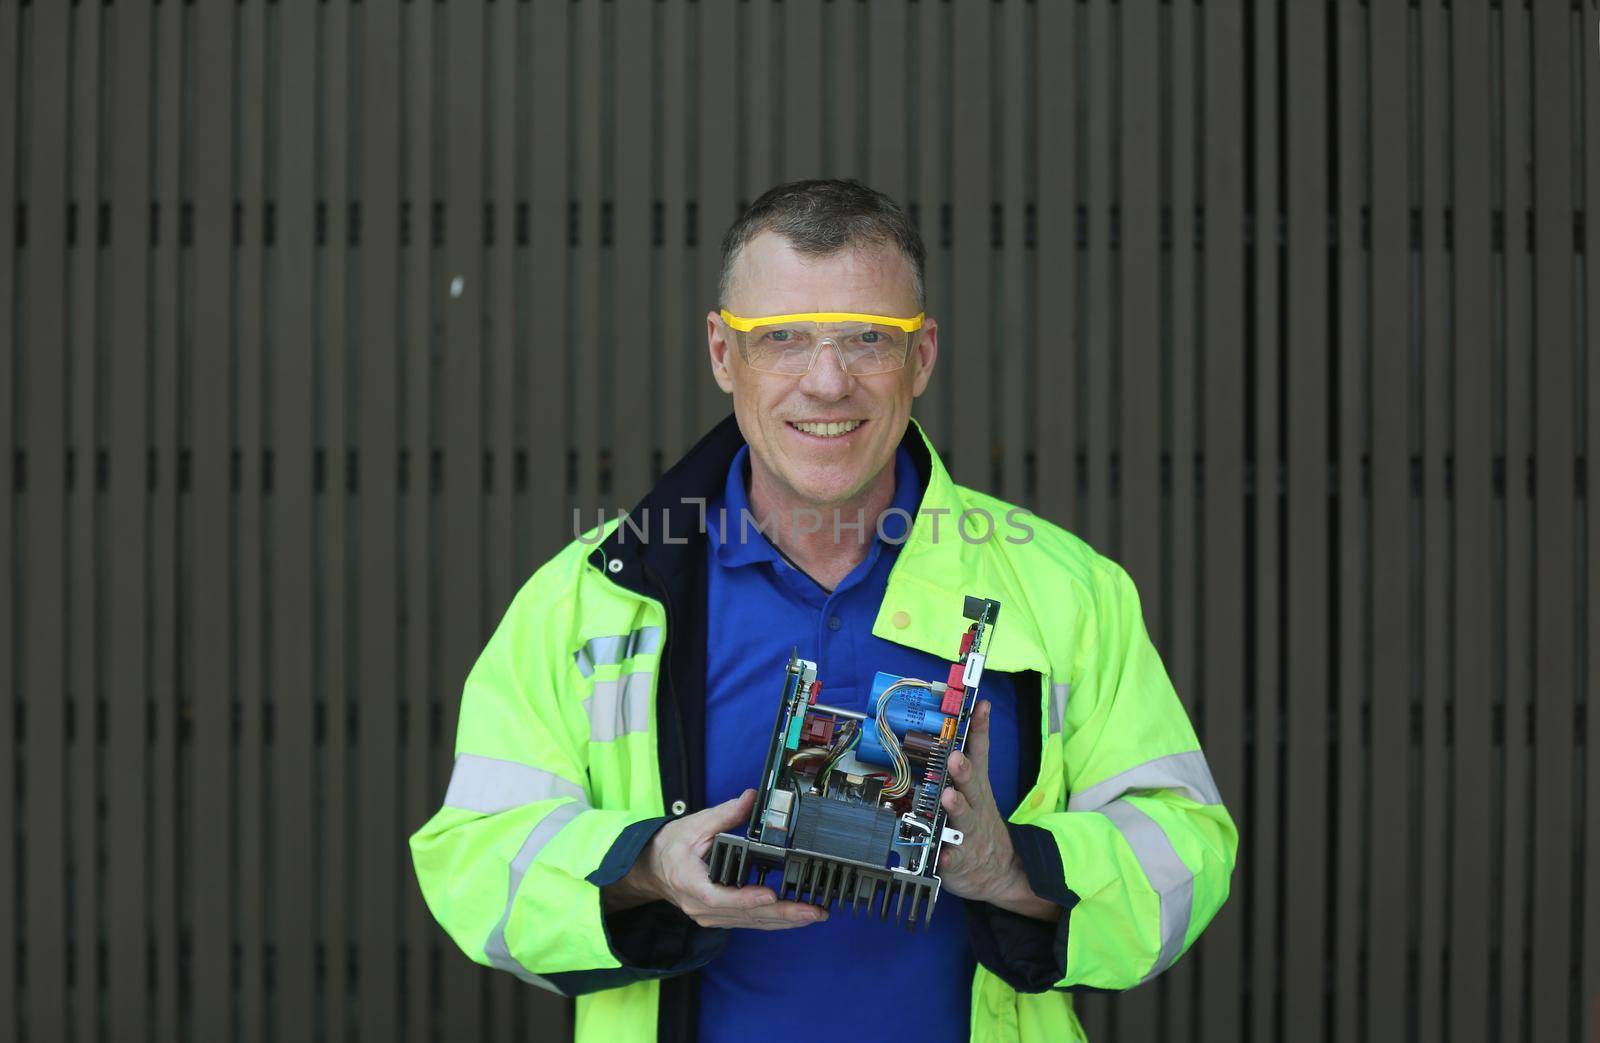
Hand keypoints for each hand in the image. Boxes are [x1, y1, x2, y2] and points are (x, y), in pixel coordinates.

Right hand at [603, 789, 828, 929]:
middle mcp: (701, 906)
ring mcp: (710, 916)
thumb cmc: (672, 847)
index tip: (770, 895)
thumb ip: (725, 814)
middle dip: (782, 913)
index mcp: (690, 882)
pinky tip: (796, 918)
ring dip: (784, 920)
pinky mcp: (720, 917)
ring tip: (813, 914)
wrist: (653, 868)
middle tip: (811, 911)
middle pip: (744, 914)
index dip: (746, 898)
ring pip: (751, 922)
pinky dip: (774, 920)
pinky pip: (749, 922)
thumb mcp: (695, 825)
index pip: (718, 895)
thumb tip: (751, 799)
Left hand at [939, 700, 1059, 921]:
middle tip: (955, 758)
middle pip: (972, 785)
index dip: (980, 730)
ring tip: (948, 798)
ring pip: (963, 818)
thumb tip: (956, 728)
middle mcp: (976, 806)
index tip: (980, 707)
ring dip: (956, 807)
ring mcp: (970, 833)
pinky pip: (953, 858)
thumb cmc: (979, 824)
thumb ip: (966, 763)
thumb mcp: (977, 791)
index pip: (981, 753)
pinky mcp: (960, 859)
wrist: (1000, 871)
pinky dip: (948, 855)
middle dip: (964, 770)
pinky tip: (942, 853)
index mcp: (978, 787)